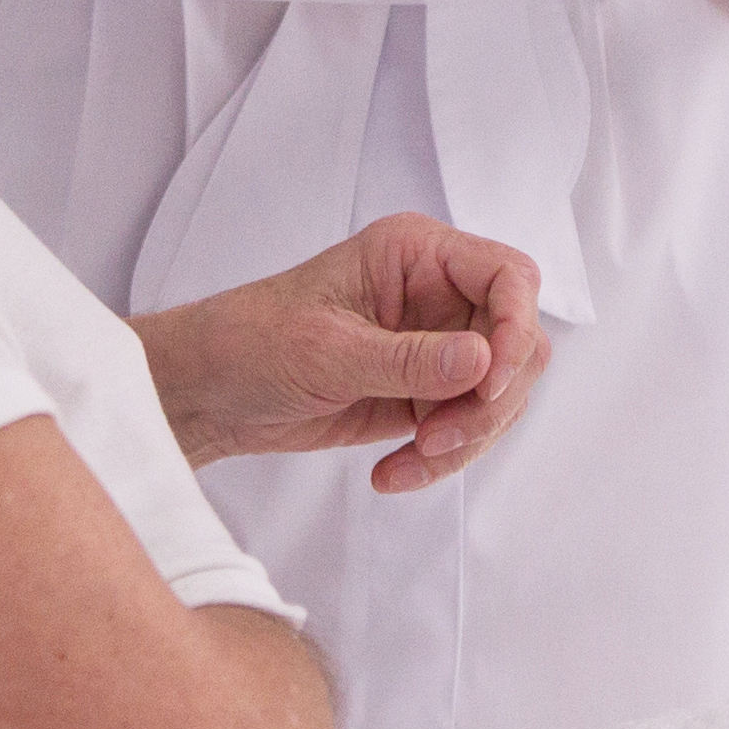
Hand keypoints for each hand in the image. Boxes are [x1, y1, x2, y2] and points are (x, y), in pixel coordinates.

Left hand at [132, 213, 553, 494]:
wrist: (211, 392)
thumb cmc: (252, 342)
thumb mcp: (327, 350)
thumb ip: (407, 359)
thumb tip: (483, 361)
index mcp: (417, 254)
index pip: (509, 276)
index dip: (515, 328)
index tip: (489, 384)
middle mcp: (438, 294)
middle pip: (517, 343)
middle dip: (490, 400)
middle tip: (439, 438)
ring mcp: (436, 347)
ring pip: (500, 396)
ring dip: (466, 439)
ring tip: (410, 460)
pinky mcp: (425, 394)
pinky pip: (466, 430)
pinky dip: (440, 461)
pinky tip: (392, 475)